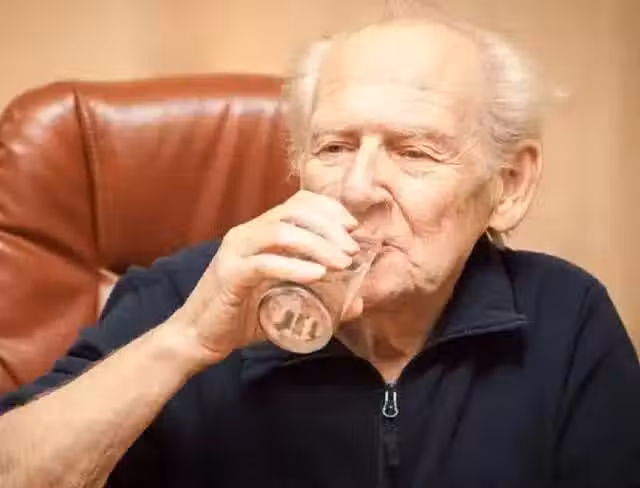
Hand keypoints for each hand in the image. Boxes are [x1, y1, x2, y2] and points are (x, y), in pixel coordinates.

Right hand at [167, 190, 361, 366]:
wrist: (200, 337)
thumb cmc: (243, 316)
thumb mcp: (287, 302)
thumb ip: (320, 298)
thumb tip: (358, 302)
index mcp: (260, 232)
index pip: (299, 202)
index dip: (330, 209)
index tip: (353, 229)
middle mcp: (247, 233)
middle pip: (294, 211)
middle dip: (330, 226)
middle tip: (352, 250)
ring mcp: (237, 252)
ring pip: (281, 232)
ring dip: (318, 244)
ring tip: (342, 263)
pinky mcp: (231, 275)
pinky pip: (265, 263)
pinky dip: (295, 267)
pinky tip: (318, 275)